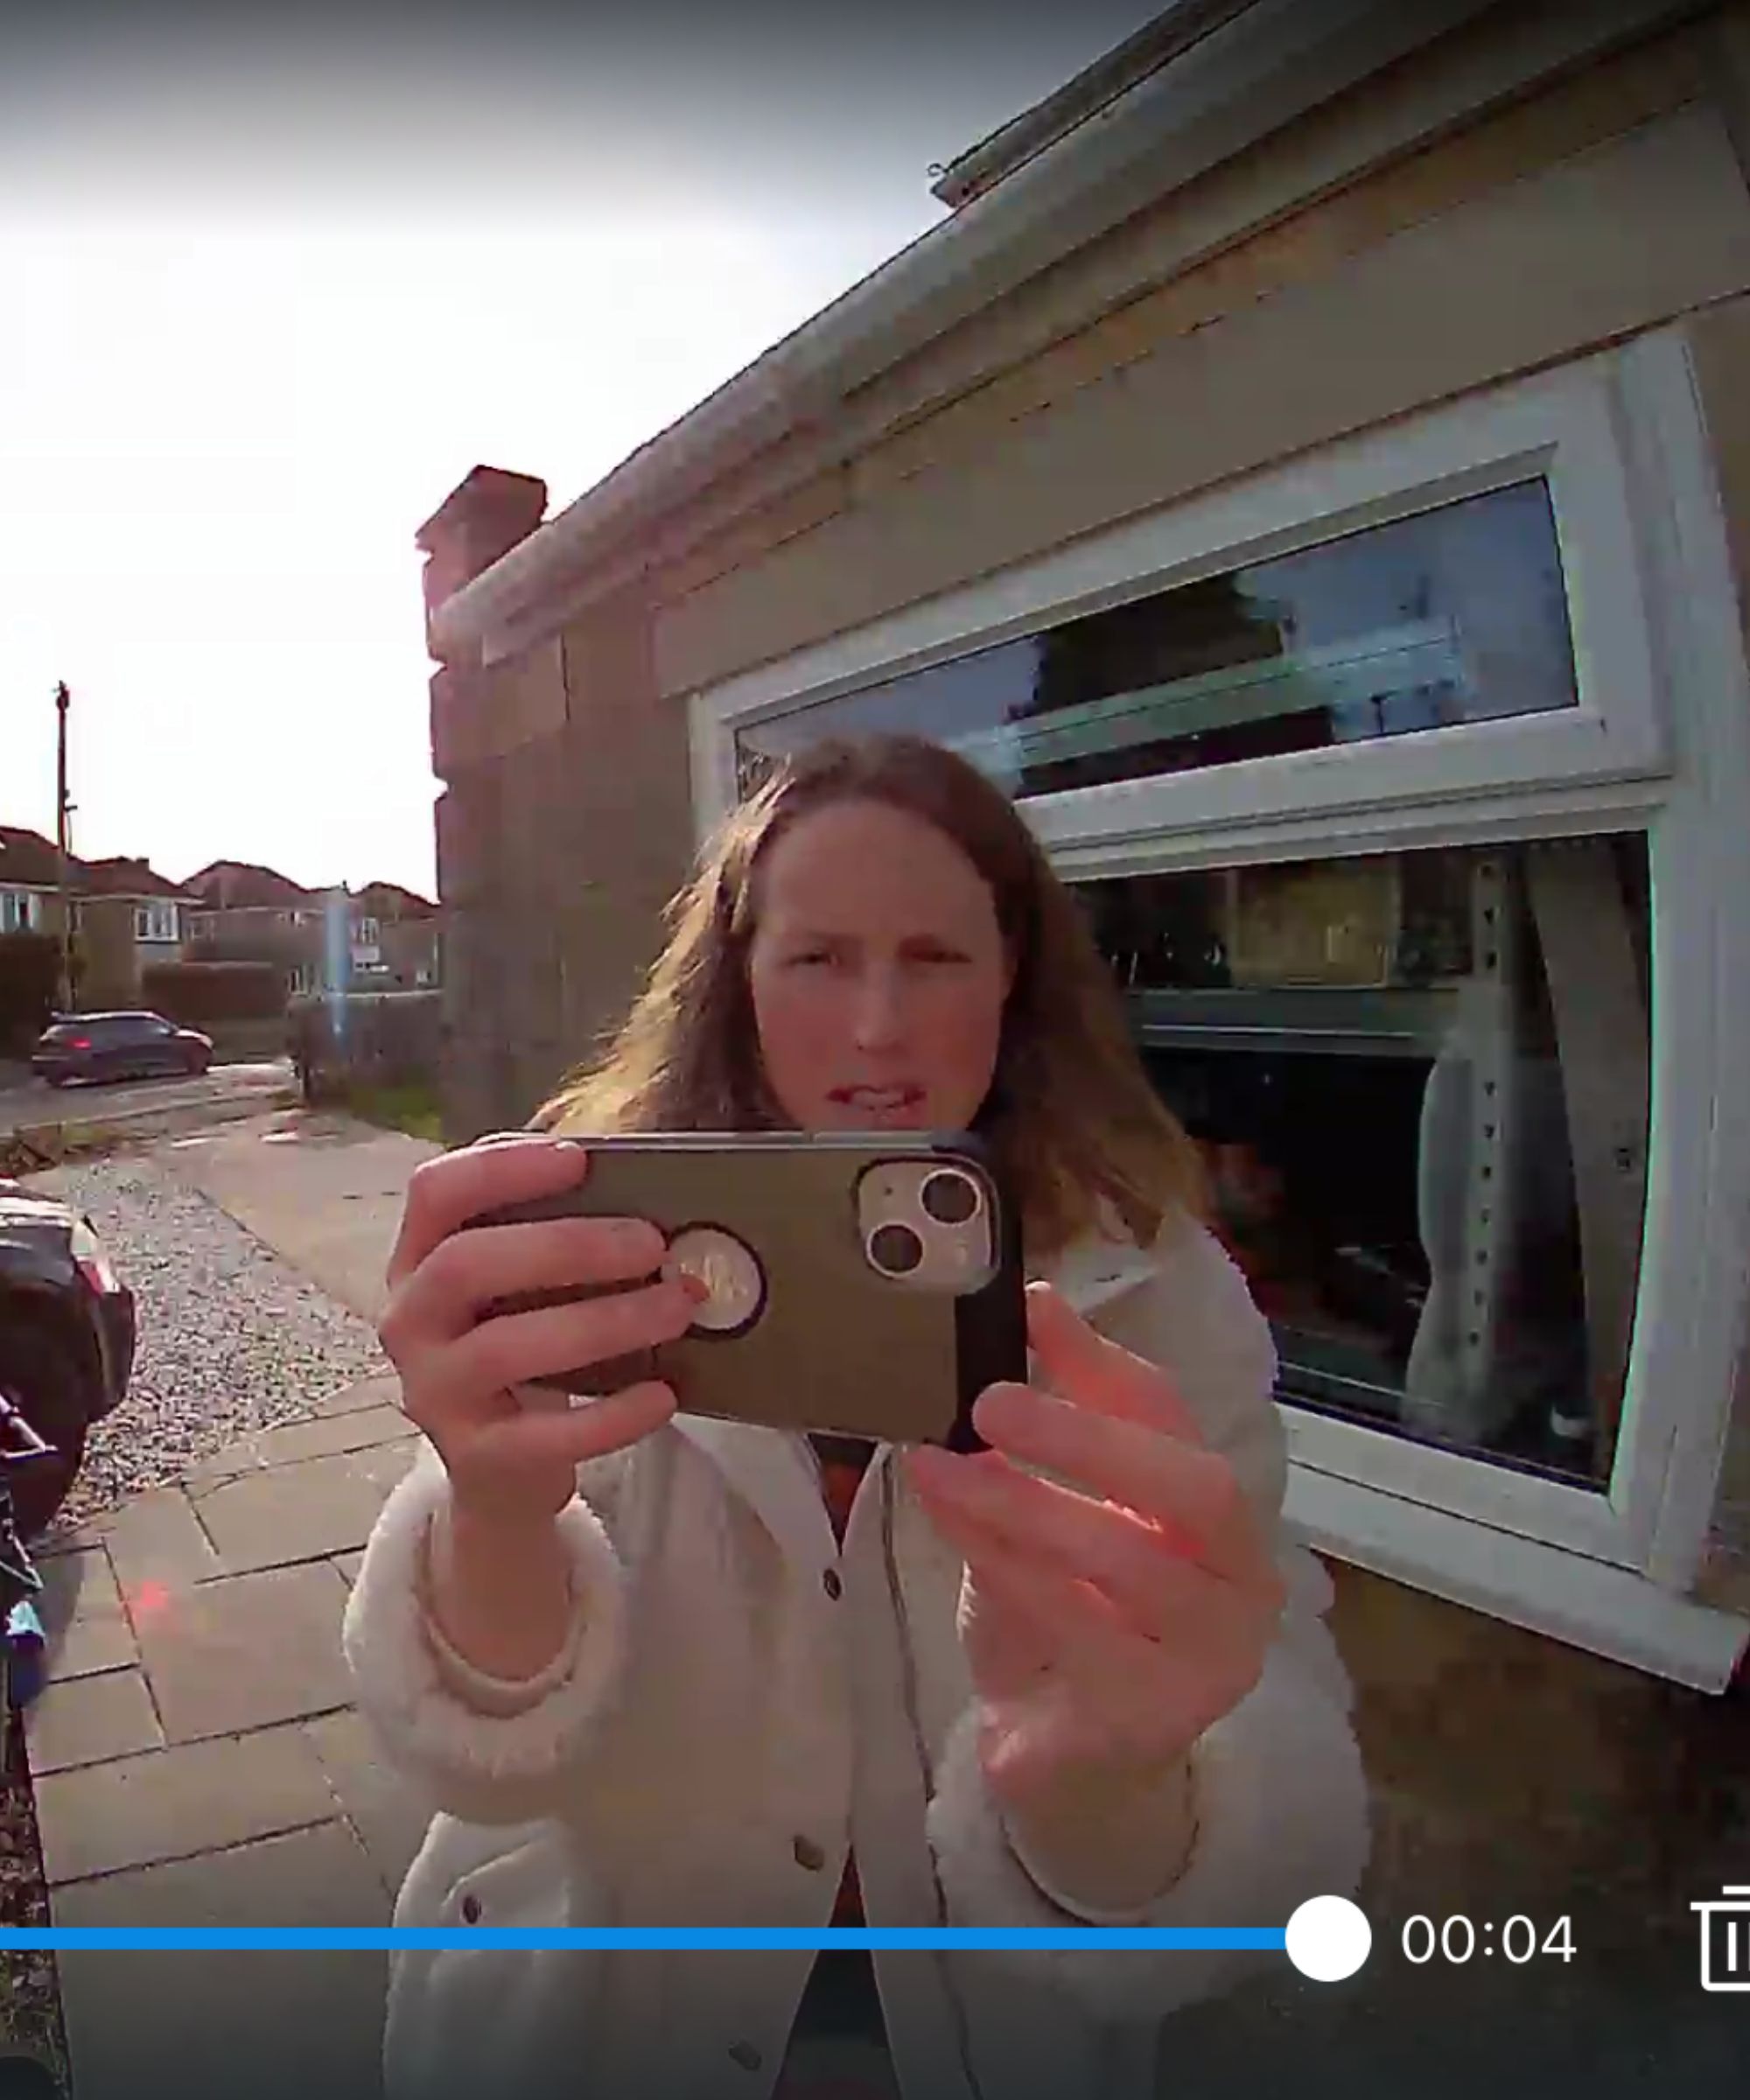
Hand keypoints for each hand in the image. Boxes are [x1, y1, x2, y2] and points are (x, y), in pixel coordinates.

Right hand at [379, 1133, 696, 1527]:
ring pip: (506, 1348)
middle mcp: (412, 1321)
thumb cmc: (521, 1348)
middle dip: (566, 1246)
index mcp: (419, 1260)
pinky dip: (613, 1413)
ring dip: (604, 1321)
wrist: (499, 1469)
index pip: (435, 1193)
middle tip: (651, 1244)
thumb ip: (553, 1237)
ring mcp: (436, 1392)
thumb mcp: (516, 1287)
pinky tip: (664, 1395)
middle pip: (466, 1265)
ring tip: (677, 1307)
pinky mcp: (477, 1457)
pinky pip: (547, 1436)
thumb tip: (651, 1200)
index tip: (578, 1160)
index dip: (501, 1168)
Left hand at [904, 1282, 1284, 1816]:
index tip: (1031, 1310)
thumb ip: (1053, 1424)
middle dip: (1089, 1436)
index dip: (1103, 1361)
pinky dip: (1009, 1569)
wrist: (1064, 1757)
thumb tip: (1033, 1306)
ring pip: (1131, 1562)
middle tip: (990, 1402)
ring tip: (942, 1466)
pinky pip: (1081, 1627)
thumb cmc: (1066, 1616)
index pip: (1177, 1417)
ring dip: (1025, 1503)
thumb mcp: (1055, 1508)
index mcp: (1217, 1513)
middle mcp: (1241, 1579)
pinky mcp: (1156, 1713)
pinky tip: (957, 1531)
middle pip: (1195, 1489)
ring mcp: (1211, 1654)